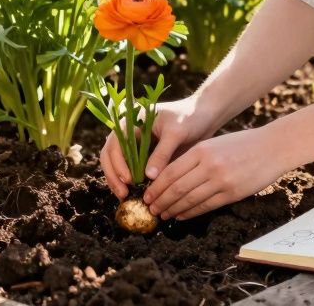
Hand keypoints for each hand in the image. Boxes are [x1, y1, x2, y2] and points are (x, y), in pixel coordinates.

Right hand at [99, 95, 220, 199]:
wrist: (203, 116)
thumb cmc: (189, 118)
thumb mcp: (176, 133)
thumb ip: (162, 153)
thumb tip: (148, 177)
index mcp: (132, 121)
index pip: (115, 143)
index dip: (118, 163)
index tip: (129, 180)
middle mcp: (128, 132)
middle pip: (110, 155)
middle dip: (114, 175)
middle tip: (123, 194)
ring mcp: (134, 144)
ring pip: (116, 163)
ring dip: (118, 180)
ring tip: (125, 196)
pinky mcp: (143, 154)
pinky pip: (130, 168)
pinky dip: (129, 181)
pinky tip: (135, 193)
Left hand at [142, 126, 287, 220]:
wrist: (272, 146)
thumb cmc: (241, 144)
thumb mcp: (214, 143)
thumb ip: (194, 157)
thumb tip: (171, 176)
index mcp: (201, 150)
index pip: (171, 171)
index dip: (156, 186)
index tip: (147, 195)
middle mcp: (209, 165)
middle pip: (177, 187)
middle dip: (161, 200)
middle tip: (150, 208)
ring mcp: (221, 180)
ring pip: (190, 199)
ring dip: (173, 209)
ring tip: (163, 215)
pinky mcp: (233, 193)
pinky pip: (206, 206)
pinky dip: (191, 213)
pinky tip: (181, 216)